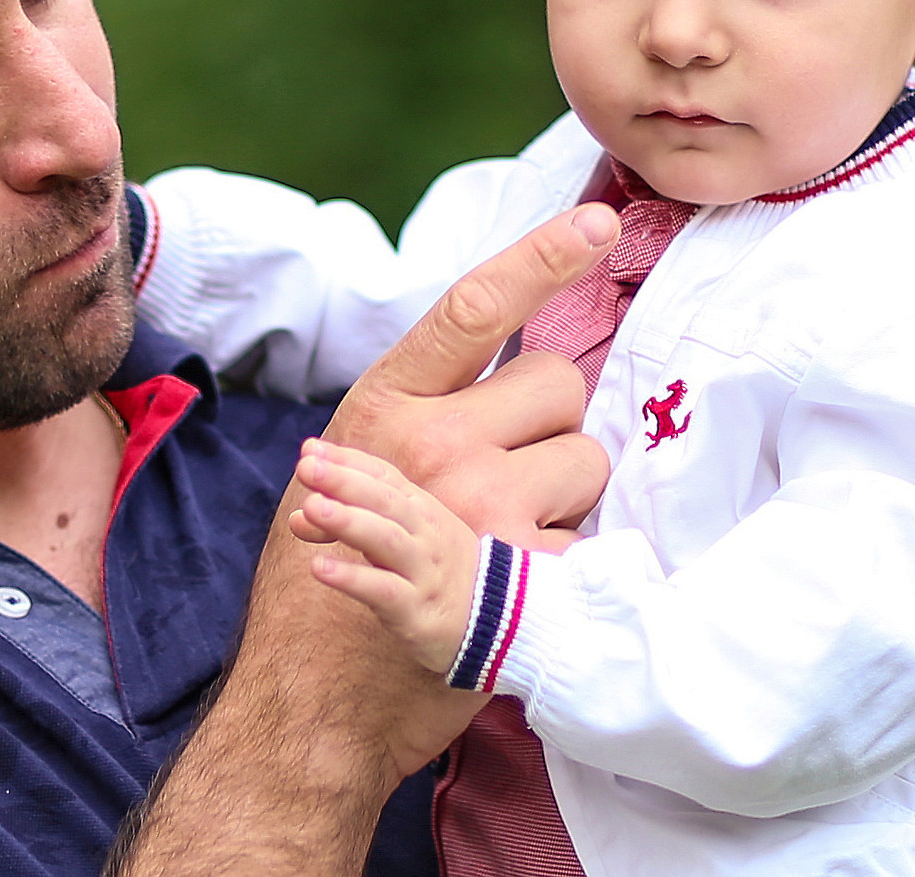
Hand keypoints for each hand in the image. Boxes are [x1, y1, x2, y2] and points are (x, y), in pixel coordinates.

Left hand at [293, 439, 481, 676]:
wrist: (502, 622)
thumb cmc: (439, 574)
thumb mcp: (404, 540)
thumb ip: (355, 520)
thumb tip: (301, 511)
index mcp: (422, 509)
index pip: (384, 476)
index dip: (347, 461)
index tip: (309, 449)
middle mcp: (425, 533)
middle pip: (384, 500)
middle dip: (344, 480)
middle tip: (306, 466)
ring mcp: (424, 571)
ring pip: (385, 539)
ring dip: (348, 521)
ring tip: (311, 507)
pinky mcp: (419, 610)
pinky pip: (384, 590)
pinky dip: (352, 577)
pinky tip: (319, 567)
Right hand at [317, 204, 619, 551]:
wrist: (316, 691)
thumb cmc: (336, 565)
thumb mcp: (353, 461)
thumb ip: (425, 408)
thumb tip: (518, 367)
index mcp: (386, 404)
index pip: (475, 308)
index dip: (542, 256)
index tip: (597, 223)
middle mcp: (435, 443)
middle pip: (558, 383)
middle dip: (548, 424)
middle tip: (505, 472)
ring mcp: (483, 506)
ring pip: (585, 459)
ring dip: (563, 493)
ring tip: (504, 533)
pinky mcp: (525, 571)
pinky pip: (587, 533)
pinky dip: (563, 558)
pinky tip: (514, 581)